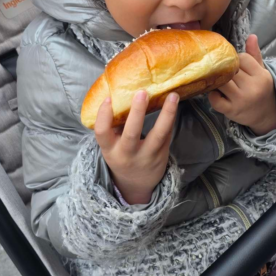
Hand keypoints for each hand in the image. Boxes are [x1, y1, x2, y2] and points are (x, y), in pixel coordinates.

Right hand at [95, 90, 178, 204]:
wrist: (135, 184)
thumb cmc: (121, 155)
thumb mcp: (111, 145)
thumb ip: (114, 125)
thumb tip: (118, 92)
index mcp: (110, 149)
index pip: (102, 133)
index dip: (103, 116)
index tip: (109, 98)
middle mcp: (127, 154)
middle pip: (131, 134)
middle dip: (137, 112)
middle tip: (142, 92)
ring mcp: (147, 156)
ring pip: (158, 135)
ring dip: (167, 114)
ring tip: (172, 96)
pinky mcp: (162, 155)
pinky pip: (168, 134)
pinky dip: (171, 118)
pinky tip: (174, 103)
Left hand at [208, 35, 275, 135]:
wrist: (266, 116)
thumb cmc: (261, 90)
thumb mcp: (262, 72)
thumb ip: (255, 55)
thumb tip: (251, 36)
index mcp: (261, 76)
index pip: (242, 58)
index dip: (236, 60)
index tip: (236, 65)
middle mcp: (253, 88)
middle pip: (231, 70)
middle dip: (225, 70)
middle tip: (224, 73)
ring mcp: (241, 100)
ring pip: (221, 82)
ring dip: (217, 81)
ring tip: (219, 81)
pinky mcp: (231, 111)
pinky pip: (215, 100)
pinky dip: (212, 95)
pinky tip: (217, 94)